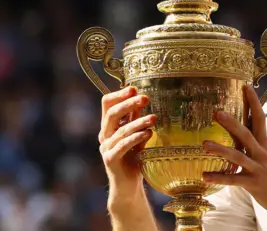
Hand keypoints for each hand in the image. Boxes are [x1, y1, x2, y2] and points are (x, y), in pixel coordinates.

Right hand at [98, 87, 156, 203]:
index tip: (134, 89)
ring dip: (139, 122)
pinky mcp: (110, 160)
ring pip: (121, 130)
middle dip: (129, 104)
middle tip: (146, 98)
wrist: (128, 185)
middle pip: (112, 114)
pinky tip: (148, 134)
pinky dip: (136, 138)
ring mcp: (105, 148)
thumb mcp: (137, 134)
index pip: (107, 104)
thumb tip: (143, 98)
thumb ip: (136, 119)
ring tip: (154, 118)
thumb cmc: (134, 157)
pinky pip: (122, 146)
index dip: (119, 95)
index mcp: (109, 126)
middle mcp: (104, 135)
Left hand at [202, 85, 266, 216]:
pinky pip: (234, 180)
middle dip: (232, 123)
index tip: (246, 86)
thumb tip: (242, 129)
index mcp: (264, 144)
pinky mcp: (254, 184)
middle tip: (217, 112)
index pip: (260, 118)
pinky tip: (204, 176)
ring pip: (238, 156)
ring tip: (204, 145)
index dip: (253, 102)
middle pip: (246, 134)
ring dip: (221, 150)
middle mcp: (261, 153)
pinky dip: (219, 178)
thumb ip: (255, 143)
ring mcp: (258, 168)